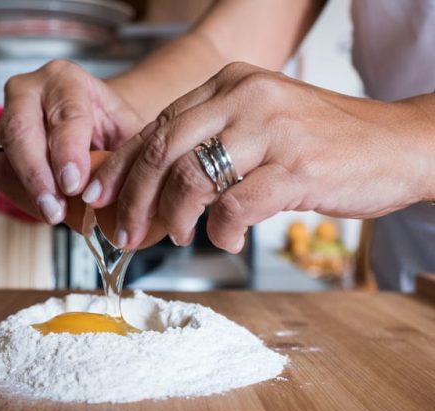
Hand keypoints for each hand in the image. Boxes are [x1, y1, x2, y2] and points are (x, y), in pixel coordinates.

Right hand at [0, 60, 144, 223]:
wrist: (95, 127)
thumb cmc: (111, 127)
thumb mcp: (129, 134)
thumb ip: (124, 156)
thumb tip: (115, 191)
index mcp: (66, 80)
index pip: (64, 114)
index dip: (68, 151)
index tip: (74, 184)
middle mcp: (29, 92)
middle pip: (21, 131)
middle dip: (37, 176)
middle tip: (55, 209)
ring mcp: (7, 118)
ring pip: (4, 155)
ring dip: (26, 191)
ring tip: (52, 214)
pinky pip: (0, 173)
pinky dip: (21, 196)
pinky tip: (45, 209)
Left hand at [83, 62, 433, 250]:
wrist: (395, 145)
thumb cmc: (319, 143)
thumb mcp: (258, 127)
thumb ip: (210, 144)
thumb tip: (157, 186)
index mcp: (229, 85)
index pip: (157, 126)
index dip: (122, 166)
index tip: (100, 196)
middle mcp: (245, 98)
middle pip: (163, 151)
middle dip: (135, 199)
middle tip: (125, 232)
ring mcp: (272, 131)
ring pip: (192, 179)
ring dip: (174, 218)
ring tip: (176, 235)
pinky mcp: (297, 168)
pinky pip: (236, 206)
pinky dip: (222, 232)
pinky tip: (226, 240)